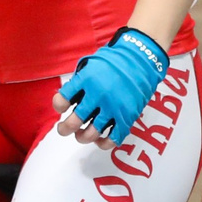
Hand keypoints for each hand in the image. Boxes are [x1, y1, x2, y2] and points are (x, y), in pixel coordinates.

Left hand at [54, 28, 169, 149]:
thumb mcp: (91, 64)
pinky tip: (99, 139)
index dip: (58, 106)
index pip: (62, 100)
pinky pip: (112, 139)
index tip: (61, 108)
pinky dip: (103, 143)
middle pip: (74, 122)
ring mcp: (113, 108)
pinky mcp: (127, 117)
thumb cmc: (115, 59)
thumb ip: (79, 81)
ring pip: (91, 134)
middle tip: (63, 129)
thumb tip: (68, 98)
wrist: (142, 58)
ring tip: (80, 135)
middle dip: (65, 129)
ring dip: (82, 137)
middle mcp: (98, 95)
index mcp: (86, 80)